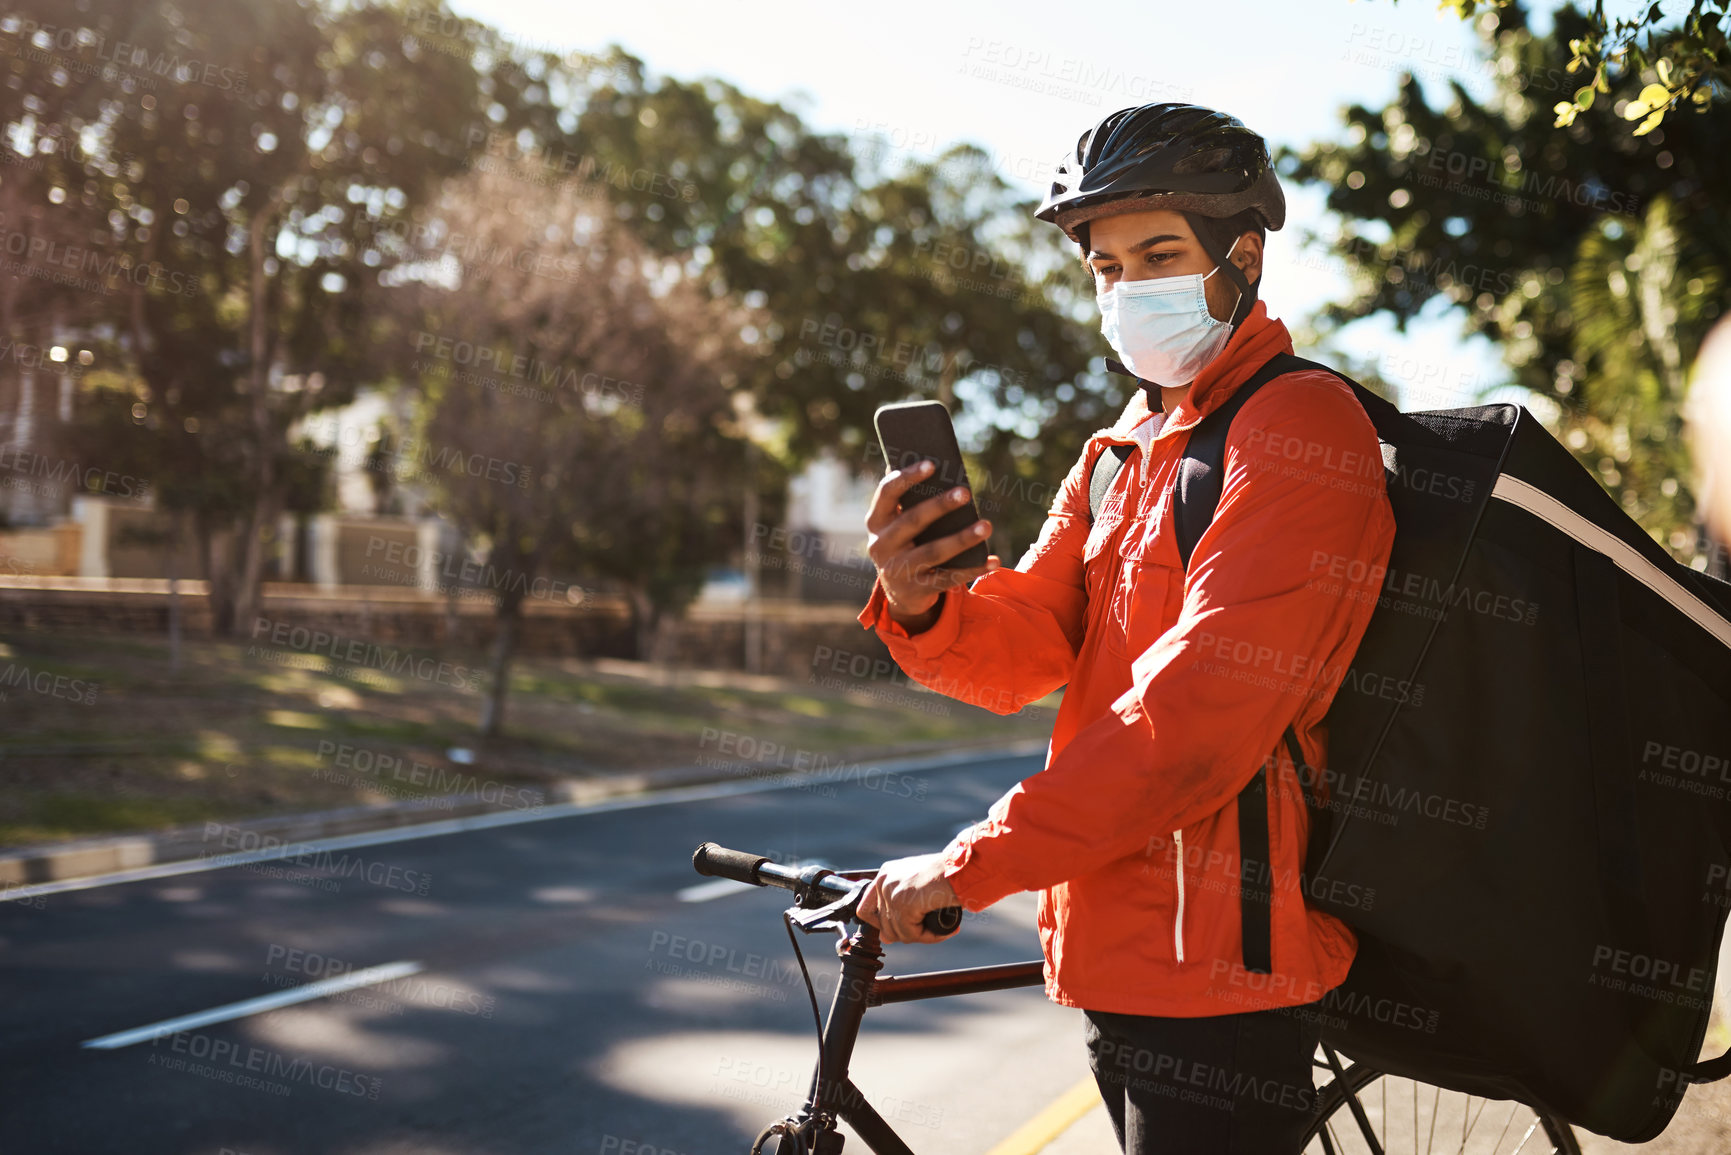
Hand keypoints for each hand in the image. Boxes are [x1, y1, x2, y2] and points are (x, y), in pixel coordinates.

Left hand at [857, 852, 959, 943]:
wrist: (963, 869)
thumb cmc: (947, 876)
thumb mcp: (918, 888)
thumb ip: (899, 908)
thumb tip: (886, 937)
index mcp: (885, 874)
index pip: (865, 909)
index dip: (881, 924)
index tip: (903, 926)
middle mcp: (884, 881)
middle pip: (884, 926)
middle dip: (908, 932)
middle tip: (929, 927)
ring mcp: (891, 893)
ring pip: (898, 933)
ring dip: (921, 936)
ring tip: (940, 928)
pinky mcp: (903, 904)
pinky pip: (911, 934)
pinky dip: (929, 937)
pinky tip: (943, 930)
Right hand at [865, 461, 999, 628]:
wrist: (900, 594)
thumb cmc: (906, 543)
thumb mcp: (900, 523)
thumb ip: (911, 499)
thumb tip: (936, 464)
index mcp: (876, 521)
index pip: (887, 493)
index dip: (907, 477)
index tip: (932, 464)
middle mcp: (881, 545)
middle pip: (912, 521)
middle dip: (940, 506)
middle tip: (966, 492)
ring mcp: (897, 570)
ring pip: (933, 552)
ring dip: (962, 538)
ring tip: (987, 525)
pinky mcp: (916, 590)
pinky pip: (948, 578)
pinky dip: (973, 569)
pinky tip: (993, 559)